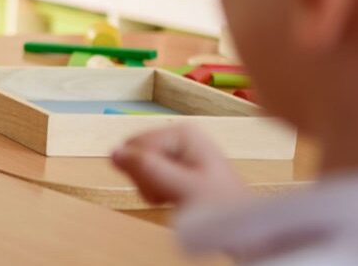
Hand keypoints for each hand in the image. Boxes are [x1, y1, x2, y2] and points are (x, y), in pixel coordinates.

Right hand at [111, 124, 247, 207]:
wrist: (244, 226)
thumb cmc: (219, 206)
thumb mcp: (182, 188)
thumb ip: (148, 169)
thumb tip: (113, 152)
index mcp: (182, 132)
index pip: (135, 144)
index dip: (141, 170)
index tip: (161, 188)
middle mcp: (179, 135)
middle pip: (137, 152)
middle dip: (146, 177)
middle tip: (168, 194)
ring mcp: (179, 150)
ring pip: (141, 165)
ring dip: (151, 186)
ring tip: (174, 197)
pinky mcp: (178, 165)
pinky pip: (151, 174)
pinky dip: (157, 189)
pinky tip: (174, 197)